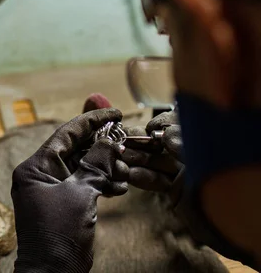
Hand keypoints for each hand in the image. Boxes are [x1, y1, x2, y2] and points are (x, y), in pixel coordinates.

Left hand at [11, 108, 127, 272]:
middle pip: (75, 149)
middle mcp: (40, 175)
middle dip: (102, 147)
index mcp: (35, 167)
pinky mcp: (63, 203)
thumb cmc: (59, 234)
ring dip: (105, 167)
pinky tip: (118, 186)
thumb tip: (111, 141)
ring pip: (82, 167)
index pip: (65, 134)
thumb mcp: (81, 194)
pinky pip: (83, 184)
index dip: (91, 120)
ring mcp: (51, 190)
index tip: (114, 112)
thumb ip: (96, 165)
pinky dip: (101, 183)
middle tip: (125, 142)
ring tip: (124, 172)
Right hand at [123, 111, 252, 264]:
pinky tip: (130, 174)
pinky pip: (157, 181)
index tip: (150, 128)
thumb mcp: (204, 162)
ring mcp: (184, 174)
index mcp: (202, 144)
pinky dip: (142, 178)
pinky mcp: (176, 192)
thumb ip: (185, 146)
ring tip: (121, 158)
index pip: (178, 126)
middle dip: (142, 143)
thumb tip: (164, 133)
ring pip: (156, 163)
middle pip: (163, 145)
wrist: (229, 226)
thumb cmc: (224, 190)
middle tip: (124, 142)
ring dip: (137, 160)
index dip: (162, 125)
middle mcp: (193, 155)